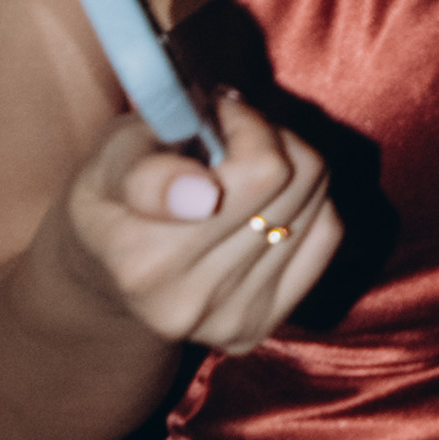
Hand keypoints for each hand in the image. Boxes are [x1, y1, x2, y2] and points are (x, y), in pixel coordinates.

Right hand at [46, 93, 342, 361]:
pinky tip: (264, 203)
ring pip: (313, 199)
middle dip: (264, 136)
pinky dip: (308, 202)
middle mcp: (185, 302)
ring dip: (287, 165)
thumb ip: (147, 172)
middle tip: (226, 135)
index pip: (259, 174)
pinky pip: (327, 233)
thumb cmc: (115, 193)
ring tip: (239, 169)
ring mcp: (226, 321)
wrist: (113, 273)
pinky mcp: (262, 326)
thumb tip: (203, 196)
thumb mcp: (111, 159)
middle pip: (289, 177)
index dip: (246, 126)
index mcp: (142, 259)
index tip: (220, 113)